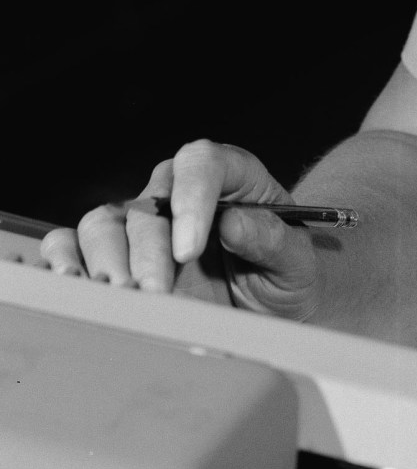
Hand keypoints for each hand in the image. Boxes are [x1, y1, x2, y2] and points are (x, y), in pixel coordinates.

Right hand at [39, 139, 321, 317]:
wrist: (269, 305)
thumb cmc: (286, 275)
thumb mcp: (298, 263)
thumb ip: (274, 240)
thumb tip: (234, 222)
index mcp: (231, 176)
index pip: (202, 163)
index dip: (192, 200)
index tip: (189, 250)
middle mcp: (178, 191)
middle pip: (148, 205)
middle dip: (148, 253)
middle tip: (154, 295)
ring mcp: (141, 220)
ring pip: (103, 223)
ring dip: (105, 262)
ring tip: (120, 300)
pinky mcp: (113, 251)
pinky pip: (72, 243)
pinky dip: (65, 262)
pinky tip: (75, 289)